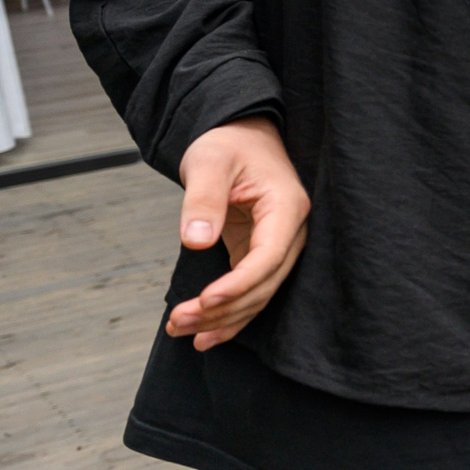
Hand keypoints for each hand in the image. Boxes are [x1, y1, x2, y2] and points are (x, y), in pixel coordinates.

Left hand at [169, 116, 309, 350]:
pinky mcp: (260, 253)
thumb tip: (196, 241)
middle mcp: (291, 231)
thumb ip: (203, 201)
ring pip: (259, 294)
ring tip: (180, 329)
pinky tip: (205, 333)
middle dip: (223, 309)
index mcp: (286, 208)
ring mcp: (279, 245)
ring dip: (223, 318)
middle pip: (264, 284)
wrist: (240, 135)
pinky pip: (251, 291)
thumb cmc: (228, 144)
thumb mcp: (209, 162)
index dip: (239, 284)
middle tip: (178, 322)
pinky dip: (230, 314)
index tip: (205, 300)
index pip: (268, 257)